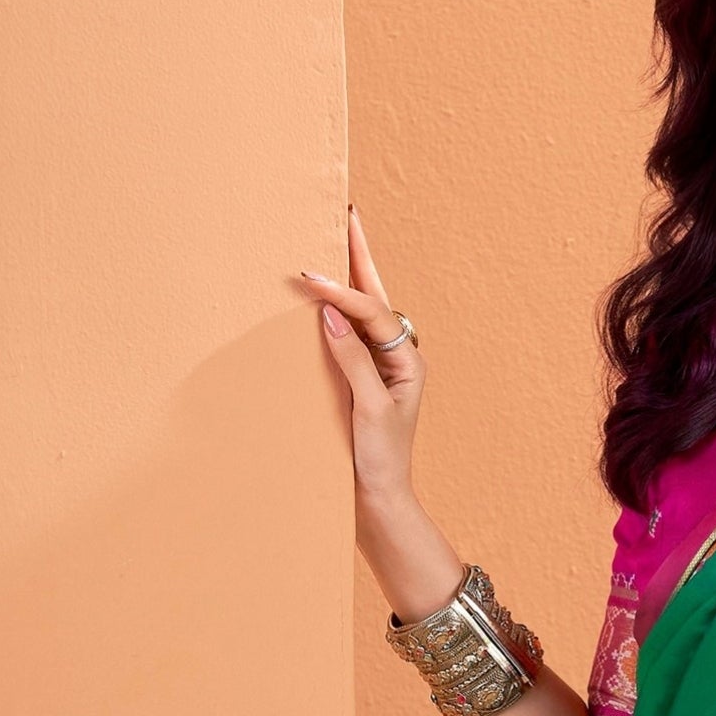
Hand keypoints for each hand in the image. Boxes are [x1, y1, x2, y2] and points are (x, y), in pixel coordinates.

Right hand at [289, 206, 424, 508]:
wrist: (378, 502)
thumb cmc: (380, 462)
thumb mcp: (369, 411)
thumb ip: (353, 360)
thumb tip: (331, 313)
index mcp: (408, 361)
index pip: (371, 312)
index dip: (340, 293)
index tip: (307, 277)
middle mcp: (396, 357)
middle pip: (374, 294)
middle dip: (358, 254)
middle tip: (346, 213)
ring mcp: (377, 366)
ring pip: (360, 309)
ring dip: (346, 275)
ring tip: (334, 237)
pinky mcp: (358, 378)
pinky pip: (345, 333)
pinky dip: (331, 309)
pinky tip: (317, 295)